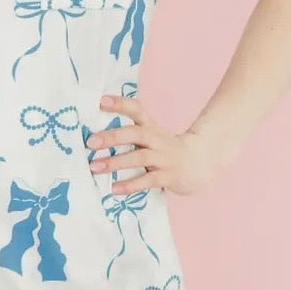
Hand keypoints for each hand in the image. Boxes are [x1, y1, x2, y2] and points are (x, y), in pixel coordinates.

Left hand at [87, 95, 227, 196]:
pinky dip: (131, 185)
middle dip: (112, 137)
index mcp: (150, 127)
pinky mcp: (168, 176)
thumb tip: (96, 135)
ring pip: (139, 157)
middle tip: (90, 142)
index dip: (119, 104)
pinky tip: (114, 188)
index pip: (136, 109)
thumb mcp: (152, 135)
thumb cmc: (166, 149)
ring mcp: (163, 158)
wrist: (200, 163)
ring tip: (95, 167)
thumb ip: (130, 133)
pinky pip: (148, 180)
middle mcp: (156, 139)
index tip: (101, 101)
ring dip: (115, 162)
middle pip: (135, 133)